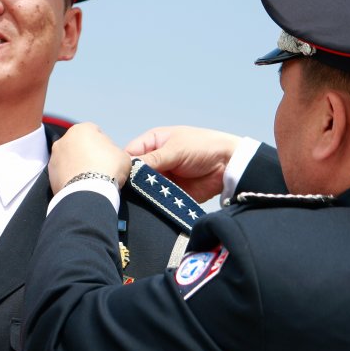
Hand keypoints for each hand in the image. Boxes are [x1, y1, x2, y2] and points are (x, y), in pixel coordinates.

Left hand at [49, 122, 130, 193]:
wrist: (89, 192)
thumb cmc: (108, 169)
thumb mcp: (123, 155)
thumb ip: (114, 151)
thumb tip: (110, 156)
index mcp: (81, 129)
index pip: (95, 132)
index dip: (104, 145)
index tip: (109, 157)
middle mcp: (64, 139)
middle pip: (79, 145)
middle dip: (87, 154)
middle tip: (99, 168)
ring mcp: (55, 157)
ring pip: (69, 159)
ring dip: (77, 166)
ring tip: (89, 179)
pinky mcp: (50, 174)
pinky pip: (63, 173)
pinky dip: (70, 178)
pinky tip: (80, 186)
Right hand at [125, 126, 241, 201]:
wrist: (230, 165)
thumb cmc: (203, 147)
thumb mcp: (176, 149)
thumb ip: (153, 159)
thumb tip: (131, 169)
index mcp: (152, 143)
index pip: (130, 154)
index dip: (124, 165)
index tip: (119, 177)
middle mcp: (154, 160)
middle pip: (135, 173)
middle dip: (132, 182)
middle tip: (126, 193)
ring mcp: (162, 177)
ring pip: (145, 187)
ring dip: (142, 194)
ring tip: (137, 201)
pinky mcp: (171, 193)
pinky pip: (158, 199)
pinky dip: (153, 203)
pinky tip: (148, 207)